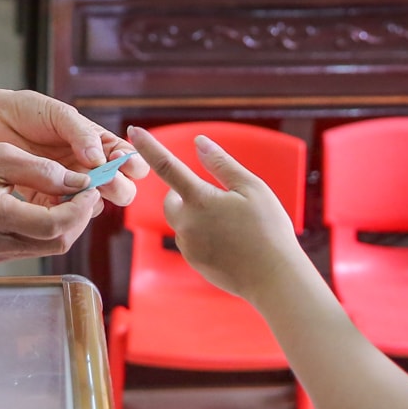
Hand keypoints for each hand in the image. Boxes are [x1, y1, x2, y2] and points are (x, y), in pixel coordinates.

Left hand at [0, 88, 142, 203]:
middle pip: (121, 189)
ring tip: (77, 189)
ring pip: (95, 205)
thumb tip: (101, 160)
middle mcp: (89, 168)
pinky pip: (64, 214)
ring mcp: (69, 186)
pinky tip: (57, 200)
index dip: (131, 164)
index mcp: (99, 144)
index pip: (130, 160)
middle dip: (117, 187)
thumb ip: (81, 134)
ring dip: (91, 201)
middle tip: (102, 180)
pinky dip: (66, 212)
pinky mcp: (47, 200)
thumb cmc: (25, 111)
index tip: (118, 159)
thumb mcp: (59, 114)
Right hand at [0, 143, 103, 260]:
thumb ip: (40, 169)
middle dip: (80, 216)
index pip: (51, 225)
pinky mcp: (0, 254)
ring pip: (52, 247)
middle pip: (58, 242)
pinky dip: (54, 226)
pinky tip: (54, 204)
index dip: (79, 208)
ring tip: (72, 194)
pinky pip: (38, 245)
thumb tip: (79, 182)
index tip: (90, 187)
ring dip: (70, 222)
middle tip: (86, 190)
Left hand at [129, 126, 305, 300]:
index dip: (149, 147)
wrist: (274, 278)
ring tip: (235, 227)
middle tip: (220, 199)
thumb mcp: (252, 188)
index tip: (133, 130)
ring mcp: (188, 246)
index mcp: (200, 199)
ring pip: (184, 222)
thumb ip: (222, 164)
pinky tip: (232, 244)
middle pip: (172, 200)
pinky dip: (206, 237)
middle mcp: (186, 223)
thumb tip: (199, 142)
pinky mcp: (194, 263)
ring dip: (199, 218)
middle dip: (186, 194)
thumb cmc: (268, 230)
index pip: (166, 166)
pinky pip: (192, 242)